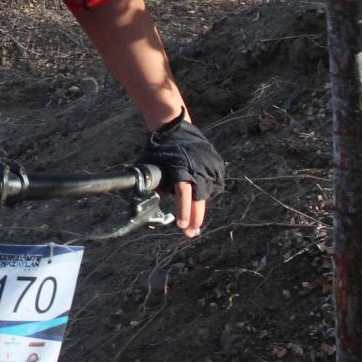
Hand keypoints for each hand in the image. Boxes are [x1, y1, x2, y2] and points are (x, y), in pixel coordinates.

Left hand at [138, 117, 221, 237]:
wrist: (176, 128)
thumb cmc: (159, 150)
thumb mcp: (150, 165)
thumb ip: (151, 184)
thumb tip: (144, 204)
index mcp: (180, 169)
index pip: (183, 194)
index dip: (184, 211)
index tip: (183, 226)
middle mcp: (197, 168)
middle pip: (198, 200)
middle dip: (195, 218)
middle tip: (190, 233)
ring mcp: (210, 166)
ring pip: (206, 194)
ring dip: (199, 204)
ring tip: (191, 210)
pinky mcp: (216, 165)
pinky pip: (212, 184)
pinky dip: (205, 191)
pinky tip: (198, 191)